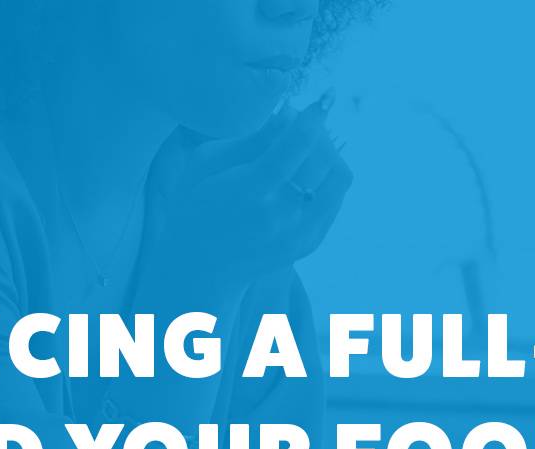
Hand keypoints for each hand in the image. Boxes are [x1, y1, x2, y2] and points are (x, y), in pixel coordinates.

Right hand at [139, 90, 352, 299]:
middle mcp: (280, 214)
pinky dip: (328, 177)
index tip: (324, 97)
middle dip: (318, 131)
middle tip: (300, 122)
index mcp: (250, 190)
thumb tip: (288, 113)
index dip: (313, 116)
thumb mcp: (206, 163)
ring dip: (329, 153)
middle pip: (322, 158)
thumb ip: (250, 139)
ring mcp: (299, 232)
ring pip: (339, 178)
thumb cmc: (195, 205)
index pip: (296, 144)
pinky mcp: (310, 243)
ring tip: (306, 146)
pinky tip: (307, 171)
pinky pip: (336, 198)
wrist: (201, 265)